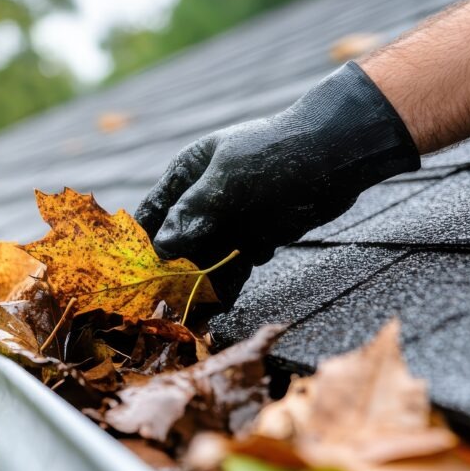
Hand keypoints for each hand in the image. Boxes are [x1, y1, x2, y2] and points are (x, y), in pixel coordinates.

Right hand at [135, 62, 419, 306]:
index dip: (139, 244)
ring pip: (204, 259)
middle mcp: (203, 200)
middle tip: (161, 306)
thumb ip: (192, 214)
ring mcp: (229, 220)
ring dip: (197, 286)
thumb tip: (162, 247)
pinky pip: (233, 267)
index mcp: (187, 175)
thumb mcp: (226, 180)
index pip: (152, 213)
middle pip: (176, 243)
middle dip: (169, 274)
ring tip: (189, 316)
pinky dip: (226, 287)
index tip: (133, 276)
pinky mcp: (254, 238)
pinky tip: (219, 308)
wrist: (336, 155)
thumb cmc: (276, 153)